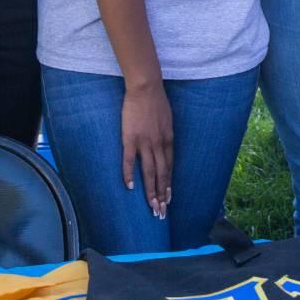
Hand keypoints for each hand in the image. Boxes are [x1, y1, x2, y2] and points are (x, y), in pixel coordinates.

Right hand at [123, 79, 173, 217]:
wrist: (146, 88)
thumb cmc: (157, 101)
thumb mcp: (168, 120)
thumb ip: (166, 135)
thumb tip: (165, 147)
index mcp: (168, 140)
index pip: (169, 168)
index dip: (168, 185)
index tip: (169, 199)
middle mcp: (159, 144)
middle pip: (161, 174)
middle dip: (162, 195)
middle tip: (161, 212)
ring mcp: (145, 142)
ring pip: (149, 172)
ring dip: (150, 191)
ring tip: (151, 207)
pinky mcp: (130, 138)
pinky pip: (129, 160)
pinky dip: (129, 175)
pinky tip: (130, 188)